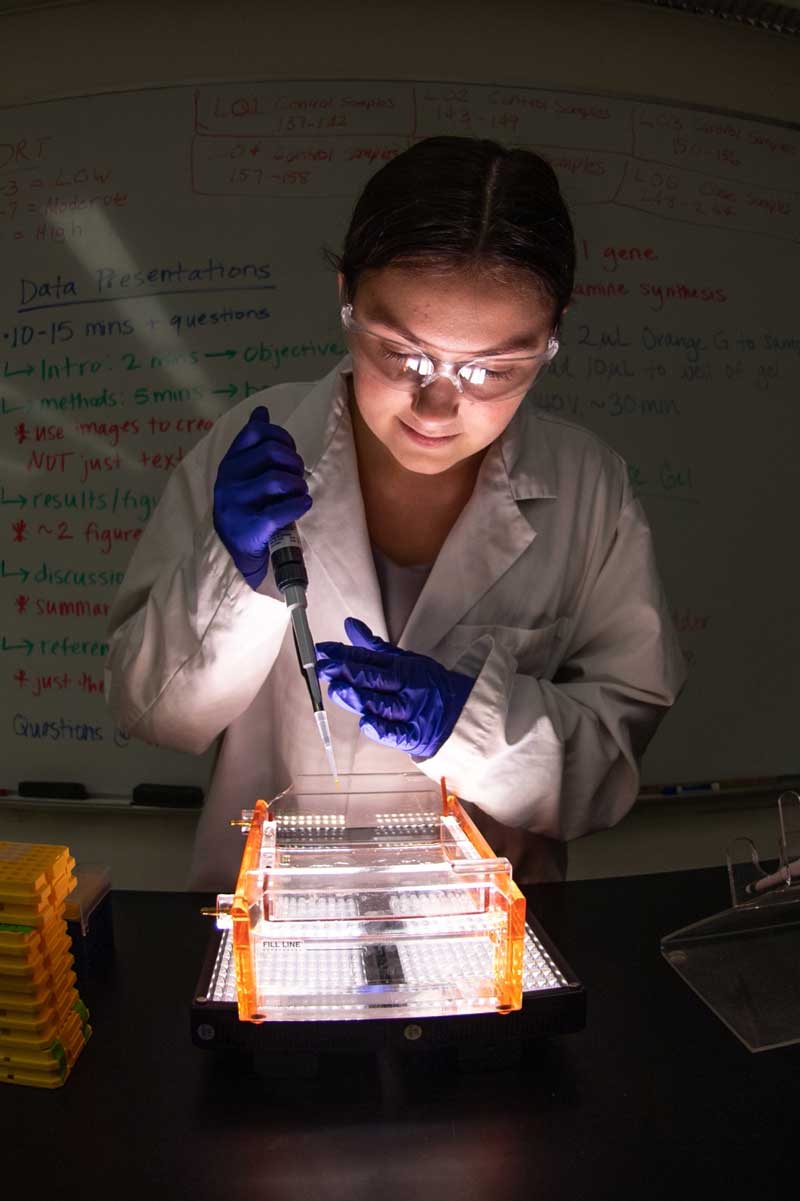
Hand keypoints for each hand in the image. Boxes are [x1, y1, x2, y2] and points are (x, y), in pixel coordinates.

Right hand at [213, 405, 310, 588]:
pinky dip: (298, 505)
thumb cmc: (248, 505)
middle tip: (299, 476)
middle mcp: (229, 479)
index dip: (281, 436)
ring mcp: (236, 504)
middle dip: (294, 462)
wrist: (237, 549)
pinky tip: (303, 504)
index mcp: (230, 462)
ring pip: (277, 480)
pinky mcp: (249, 527)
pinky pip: (279, 511)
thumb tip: (261, 410)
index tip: (291, 451)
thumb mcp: (244, 472)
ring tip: (300, 492)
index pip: (255, 432)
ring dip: (298, 484)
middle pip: (271, 453)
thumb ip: (252, 443)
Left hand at [316, 617, 473, 759]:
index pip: (368, 659)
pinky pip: (398, 733)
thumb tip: (350, 625)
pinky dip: (382, 729)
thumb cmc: (427, 684)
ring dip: (359, 698)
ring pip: (382, 705)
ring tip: (338, 690)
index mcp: (402, 667)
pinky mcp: (415, 736)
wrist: (461, 711)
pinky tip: (365, 724)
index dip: (343, 655)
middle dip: (346, 672)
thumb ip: (373, 647)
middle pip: (374, 679)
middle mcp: (406, 687)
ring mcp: (411, 712)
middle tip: (323, 668)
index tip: (322, 651)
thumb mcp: (403, 660)